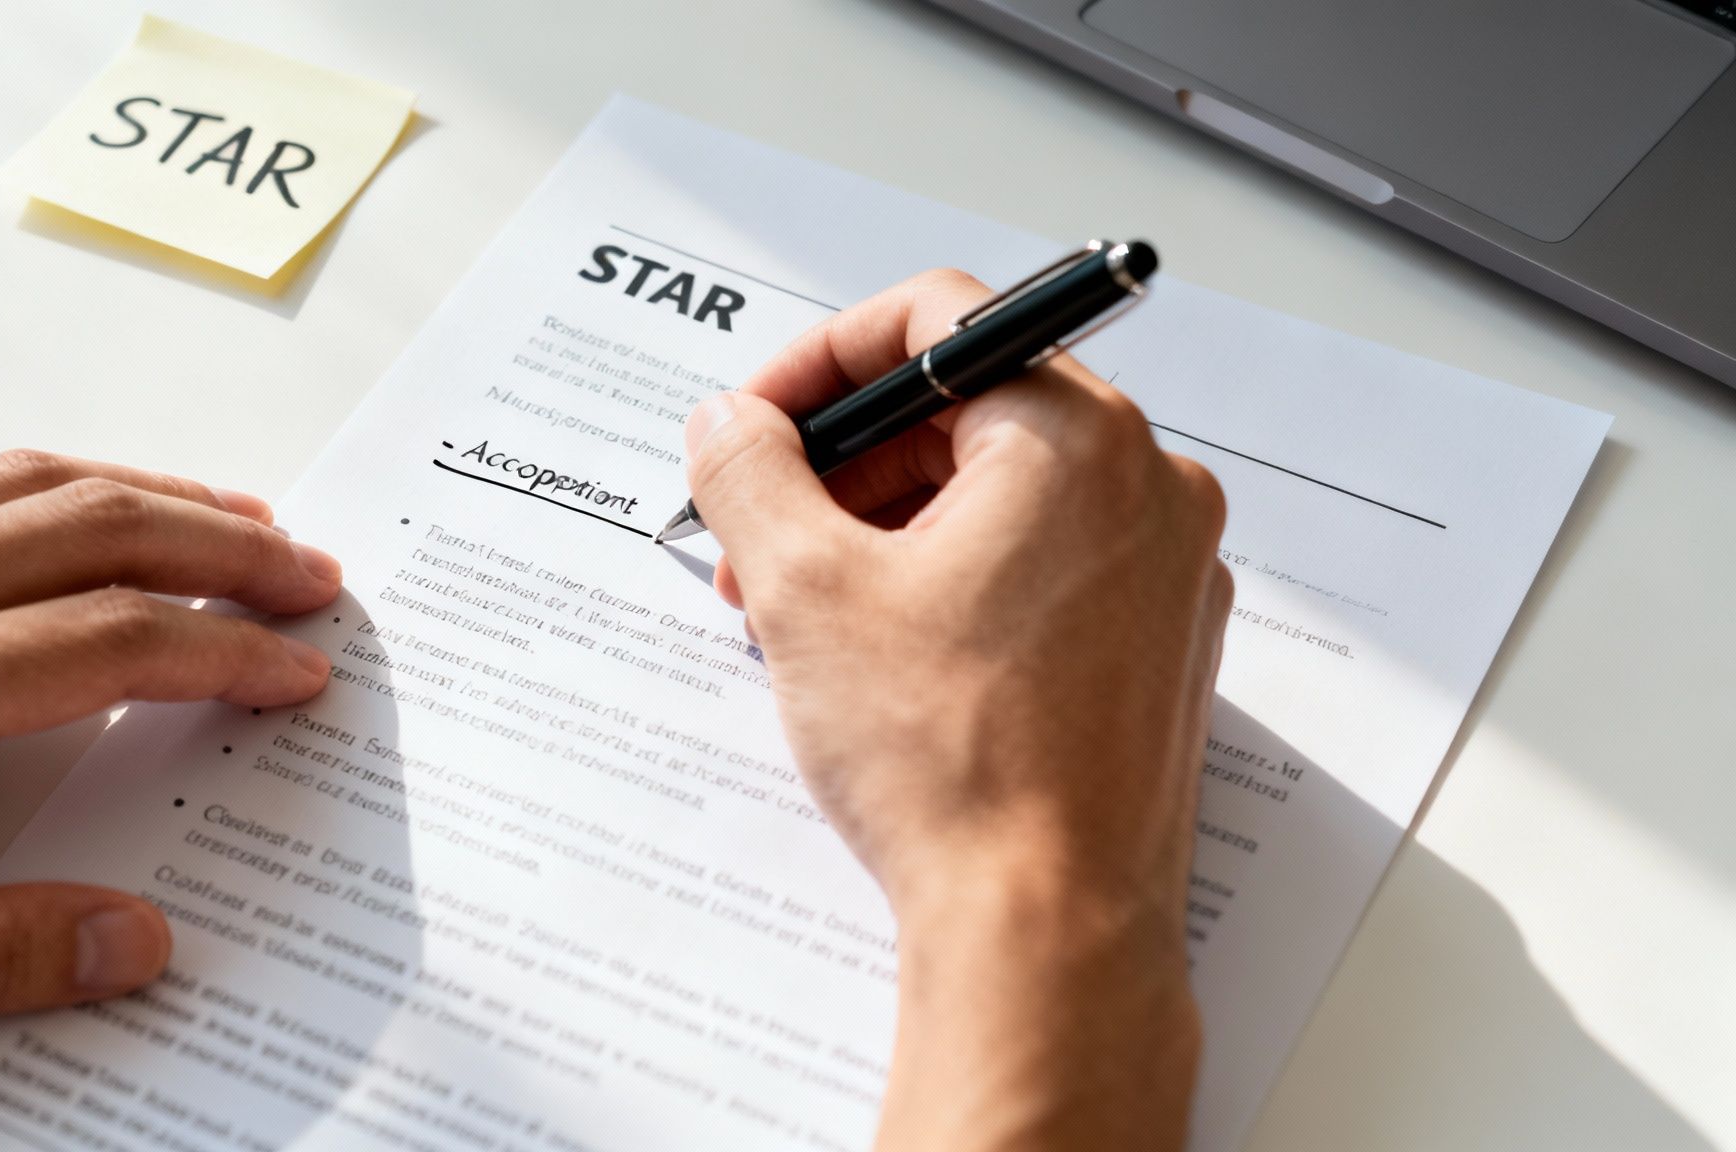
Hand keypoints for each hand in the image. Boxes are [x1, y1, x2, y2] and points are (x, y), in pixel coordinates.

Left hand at [0, 451, 338, 1048]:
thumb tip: (140, 944)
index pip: (109, 643)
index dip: (224, 651)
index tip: (298, 670)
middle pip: (89, 526)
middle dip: (220, 543)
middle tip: (306, 573)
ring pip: (16, 481)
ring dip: (141, 490)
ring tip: (225, 519)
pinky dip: (31, 480)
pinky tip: (59, 502)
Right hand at [685, 271, 1231, 1151]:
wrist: (1045, 925)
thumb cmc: (951, 761)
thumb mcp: (803, 589)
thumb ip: (750, 470)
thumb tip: (731, 424)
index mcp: (1078, 439)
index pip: (940, 318)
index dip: (821, 360)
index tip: (757, 424)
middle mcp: (1145, 487)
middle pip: (966, 410)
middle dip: (843, 465)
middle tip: (757, 533)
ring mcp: (1164, 570)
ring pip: (999, 495)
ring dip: (885, 527)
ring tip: (796, 609)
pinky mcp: (1156, 645)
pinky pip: (1039, 566)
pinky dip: (950, 580)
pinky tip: (877, 652)